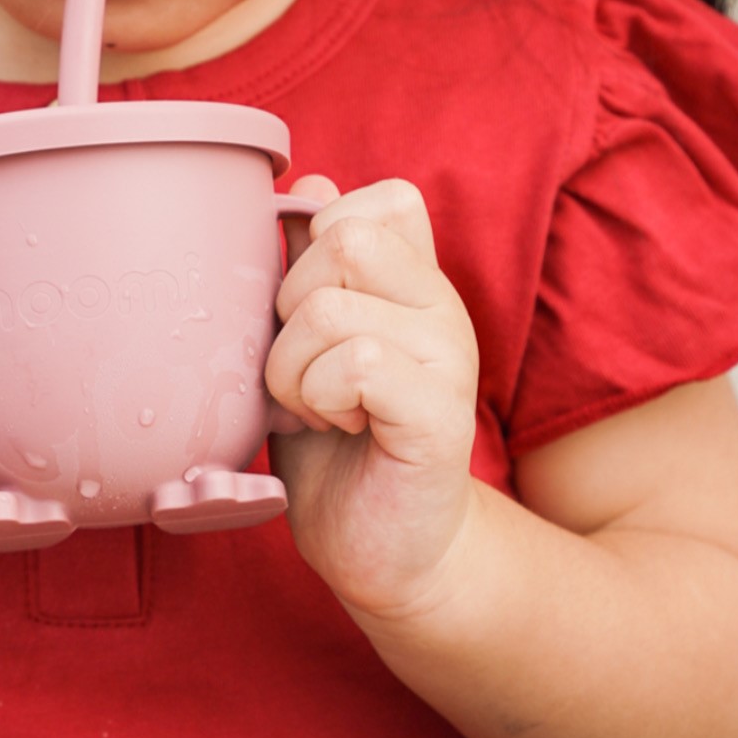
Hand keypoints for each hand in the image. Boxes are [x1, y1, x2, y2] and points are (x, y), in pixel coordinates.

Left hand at [265, 175, 481, 621]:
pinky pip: (356, 365)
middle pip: (342, 241)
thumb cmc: (338, 446)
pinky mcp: (440, 413)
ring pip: (331, 309)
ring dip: (293, 369)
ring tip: (317, 407)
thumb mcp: (308, 343)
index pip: (381, 200)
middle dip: (289, 308)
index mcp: (416, 282)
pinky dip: (319, 398)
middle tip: (305, 371)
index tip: (308, 311)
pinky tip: (340, 427)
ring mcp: (449, 357)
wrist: (384, 551)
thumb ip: (311, 268)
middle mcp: (443, 307)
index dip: (322, 240)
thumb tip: (310, 185)